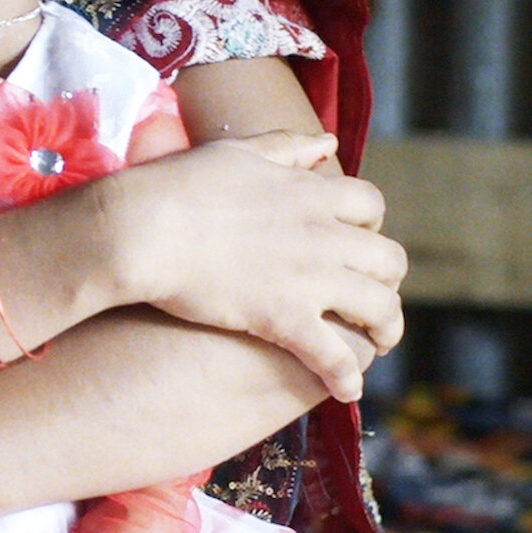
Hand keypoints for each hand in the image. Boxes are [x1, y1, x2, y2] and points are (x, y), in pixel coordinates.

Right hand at [94, 137, 406, 403]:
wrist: (142, 228)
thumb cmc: (178, 186)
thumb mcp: (238, 152)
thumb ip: (288, 146)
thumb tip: (329, 143)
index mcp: (310, 192)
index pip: (371, 205)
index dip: (369, 225)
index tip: (354, 239)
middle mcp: (323, 234)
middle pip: (389, 259)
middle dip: (388, 280)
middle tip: (371, 295)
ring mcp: (309, 278)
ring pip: (380, 308)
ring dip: (387, 328)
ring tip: (379, 343)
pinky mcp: (286, 319)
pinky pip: (335, 355)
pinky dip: (347, 376)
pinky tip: (347, 389)